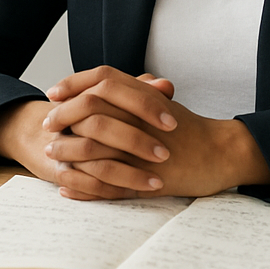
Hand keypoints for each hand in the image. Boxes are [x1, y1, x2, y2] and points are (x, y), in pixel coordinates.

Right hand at [0, 93, 166, 200]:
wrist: (42, 136)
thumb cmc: (90, 118)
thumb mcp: (114, 102)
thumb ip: (140, 91)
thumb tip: (166, 85)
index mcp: (89, 92)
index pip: (115, 90)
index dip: (145, 105)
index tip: (172, 120)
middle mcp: (72, 115)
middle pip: (101, 123)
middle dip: (136, 140)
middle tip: (165, 153)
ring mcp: (64, 142)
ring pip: (93, 155)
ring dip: (128, 171)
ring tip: (157, 182)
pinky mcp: (60, 167)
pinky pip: (85, 181)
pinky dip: (111, 189)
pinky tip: (135, 195)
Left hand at [43, 66, 269, 199]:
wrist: (221, 154)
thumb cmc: (190, 129)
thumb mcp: (160, 103)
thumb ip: (133, 93)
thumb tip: (98, 88)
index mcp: (144, 96)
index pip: (102, 79)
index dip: (73, 83)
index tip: (53, 92)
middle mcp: (141, 119)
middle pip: (91, 109)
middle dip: (63, 117)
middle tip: (48, 125)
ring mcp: (143, 150)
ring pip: (95, 147)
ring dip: (68, 151)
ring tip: (52, 155)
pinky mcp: (146, 179)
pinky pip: (108, 184)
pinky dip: (84, 186)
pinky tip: (66, 189)